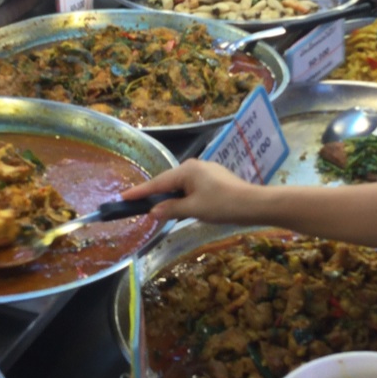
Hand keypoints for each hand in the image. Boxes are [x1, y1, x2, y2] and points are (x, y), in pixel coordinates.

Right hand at [123, 158, 267, 225]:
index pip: (158, 183)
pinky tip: (180, 206)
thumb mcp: (193, 209)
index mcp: (187, 170)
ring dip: (169, 197)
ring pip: (181, 185)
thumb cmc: (222, 205)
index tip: (123, 197)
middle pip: (168, 182)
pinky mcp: (214, 179)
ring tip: (154, 207)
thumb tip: (152, 211)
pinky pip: (191, 188)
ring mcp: (206, 171)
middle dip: (154, 194)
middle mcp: (194, 166)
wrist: (253, 204)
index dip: (140, 191)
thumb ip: (171, 209)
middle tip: (135, 204)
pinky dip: (182, 197)